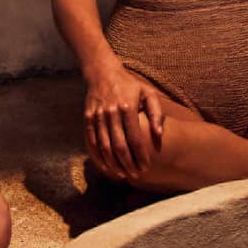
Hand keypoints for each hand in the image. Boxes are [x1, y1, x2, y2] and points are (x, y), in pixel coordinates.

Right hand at [84, 62, 164, 179]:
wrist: (103, 73)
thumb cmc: (130, 85)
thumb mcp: (148, 93)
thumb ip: (156, 113)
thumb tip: (159, 134)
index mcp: (128, 107)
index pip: (135, 138)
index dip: (140, 154)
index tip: (146, 166)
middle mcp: (112, 113)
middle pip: (119, 146)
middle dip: (128, 163)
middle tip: (136, 174)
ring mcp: (98, 116)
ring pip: (105, 146)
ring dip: (113, 163)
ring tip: (123, 174)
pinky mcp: (88, 118)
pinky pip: (92, 142)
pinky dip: (98, 156)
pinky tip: (106, 166)